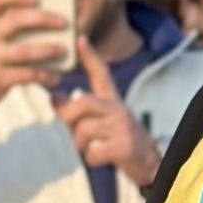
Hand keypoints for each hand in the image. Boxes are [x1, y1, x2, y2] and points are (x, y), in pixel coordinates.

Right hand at [0, 0, 73, 110]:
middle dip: (43, 19)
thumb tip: (48, 8)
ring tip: (63, 49)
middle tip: (64, 21)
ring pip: (24, 50)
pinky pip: (26, 74)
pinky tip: (55, 76)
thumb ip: (5, 20)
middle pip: (16, 21)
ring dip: (48, 49)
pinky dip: (44, 75)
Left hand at [54, 38, 161, 190]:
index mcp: (111, 101)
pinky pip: (93, 151)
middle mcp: (118, 109)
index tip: (80, 39)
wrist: (148, 163)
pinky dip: (92, 159)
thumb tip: (53, 97)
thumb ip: (77, 111)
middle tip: (73, 129)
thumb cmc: (117, 141)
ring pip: (83, 130)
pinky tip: (103, 158)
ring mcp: (122, 127)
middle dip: (69, 117)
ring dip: (81, 145)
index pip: (101, 74)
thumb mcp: (99, 122)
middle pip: (82, 103)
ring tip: (93, 147)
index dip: (90, 56)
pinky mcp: (124, 146)